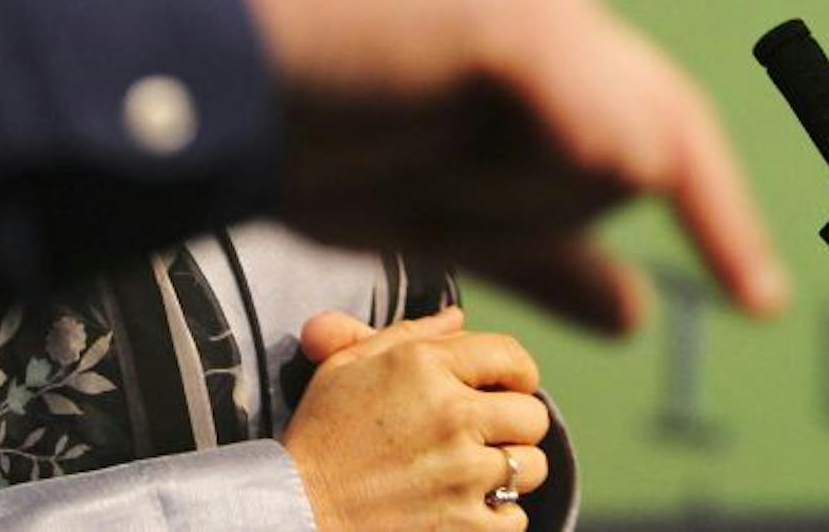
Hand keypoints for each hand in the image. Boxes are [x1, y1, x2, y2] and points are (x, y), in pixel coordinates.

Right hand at [245, 0, 786, 332]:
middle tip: (432, 187)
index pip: (668, 126)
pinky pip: (586, 141)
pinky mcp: (520, 16)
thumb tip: (639, 312)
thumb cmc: (329, 150)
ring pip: (618, 161)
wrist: (231, 110)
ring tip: (412, 150)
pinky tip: (424, 139)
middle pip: (648, 150)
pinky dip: (512, 180)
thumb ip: (553, 253)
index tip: (761, 302)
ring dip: (518, 200)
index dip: (718, 216)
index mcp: (552, 29)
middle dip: (547, 208)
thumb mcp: (463, 221)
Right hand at [282, 308, 550, 530]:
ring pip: (530, 466)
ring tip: (474, 474)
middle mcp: (452, 415)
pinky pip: (515, 517)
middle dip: (516, 424)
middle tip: (487, 435)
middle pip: (532, 415)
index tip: (508, 388)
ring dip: (509, 471)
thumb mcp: (347, 368)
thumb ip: (408, 334)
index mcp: (425, 367)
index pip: (511, 356)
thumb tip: (458, 317)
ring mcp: (462, 474)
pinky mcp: (464, 526)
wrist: (296, 514)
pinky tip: (464, 508)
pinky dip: (497, 517)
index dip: (518, 372)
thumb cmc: (319, 438)